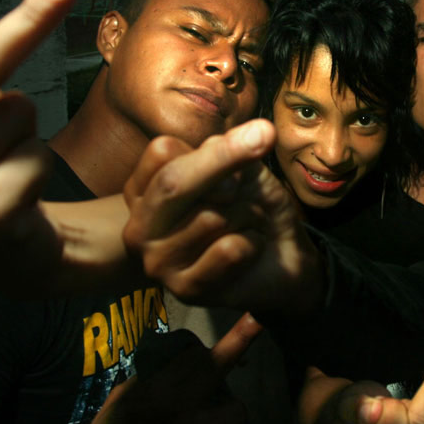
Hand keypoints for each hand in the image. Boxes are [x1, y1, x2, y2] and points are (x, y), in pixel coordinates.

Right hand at [54, 313, 262, 423]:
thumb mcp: (125, 397)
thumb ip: (157, 376)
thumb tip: (192, 358)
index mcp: (154, 390)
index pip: (197, 355)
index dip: (226, 341)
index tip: (255, 320)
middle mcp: (175, 412)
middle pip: (218, 371)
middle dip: (223, 369)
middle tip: (211, 389)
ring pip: (236, 412)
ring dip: (230, 415)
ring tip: (221, 421)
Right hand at [122, 119, 324, 313]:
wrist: (284, 261)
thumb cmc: (253, 208)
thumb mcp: (242, 170)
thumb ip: (231, 153)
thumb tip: (254, 133)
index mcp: (144, 191)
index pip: (163, 151)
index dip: (211, 148)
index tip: (246, 147)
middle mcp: (140, 227)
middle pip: (174, 182)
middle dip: (225, 162)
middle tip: (260, 154)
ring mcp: (157, 262)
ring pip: (211, 217)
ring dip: (249, 212)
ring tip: (250, 223)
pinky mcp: (185, 290)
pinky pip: (229, 249)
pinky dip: (255, 241)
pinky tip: (251, 248)